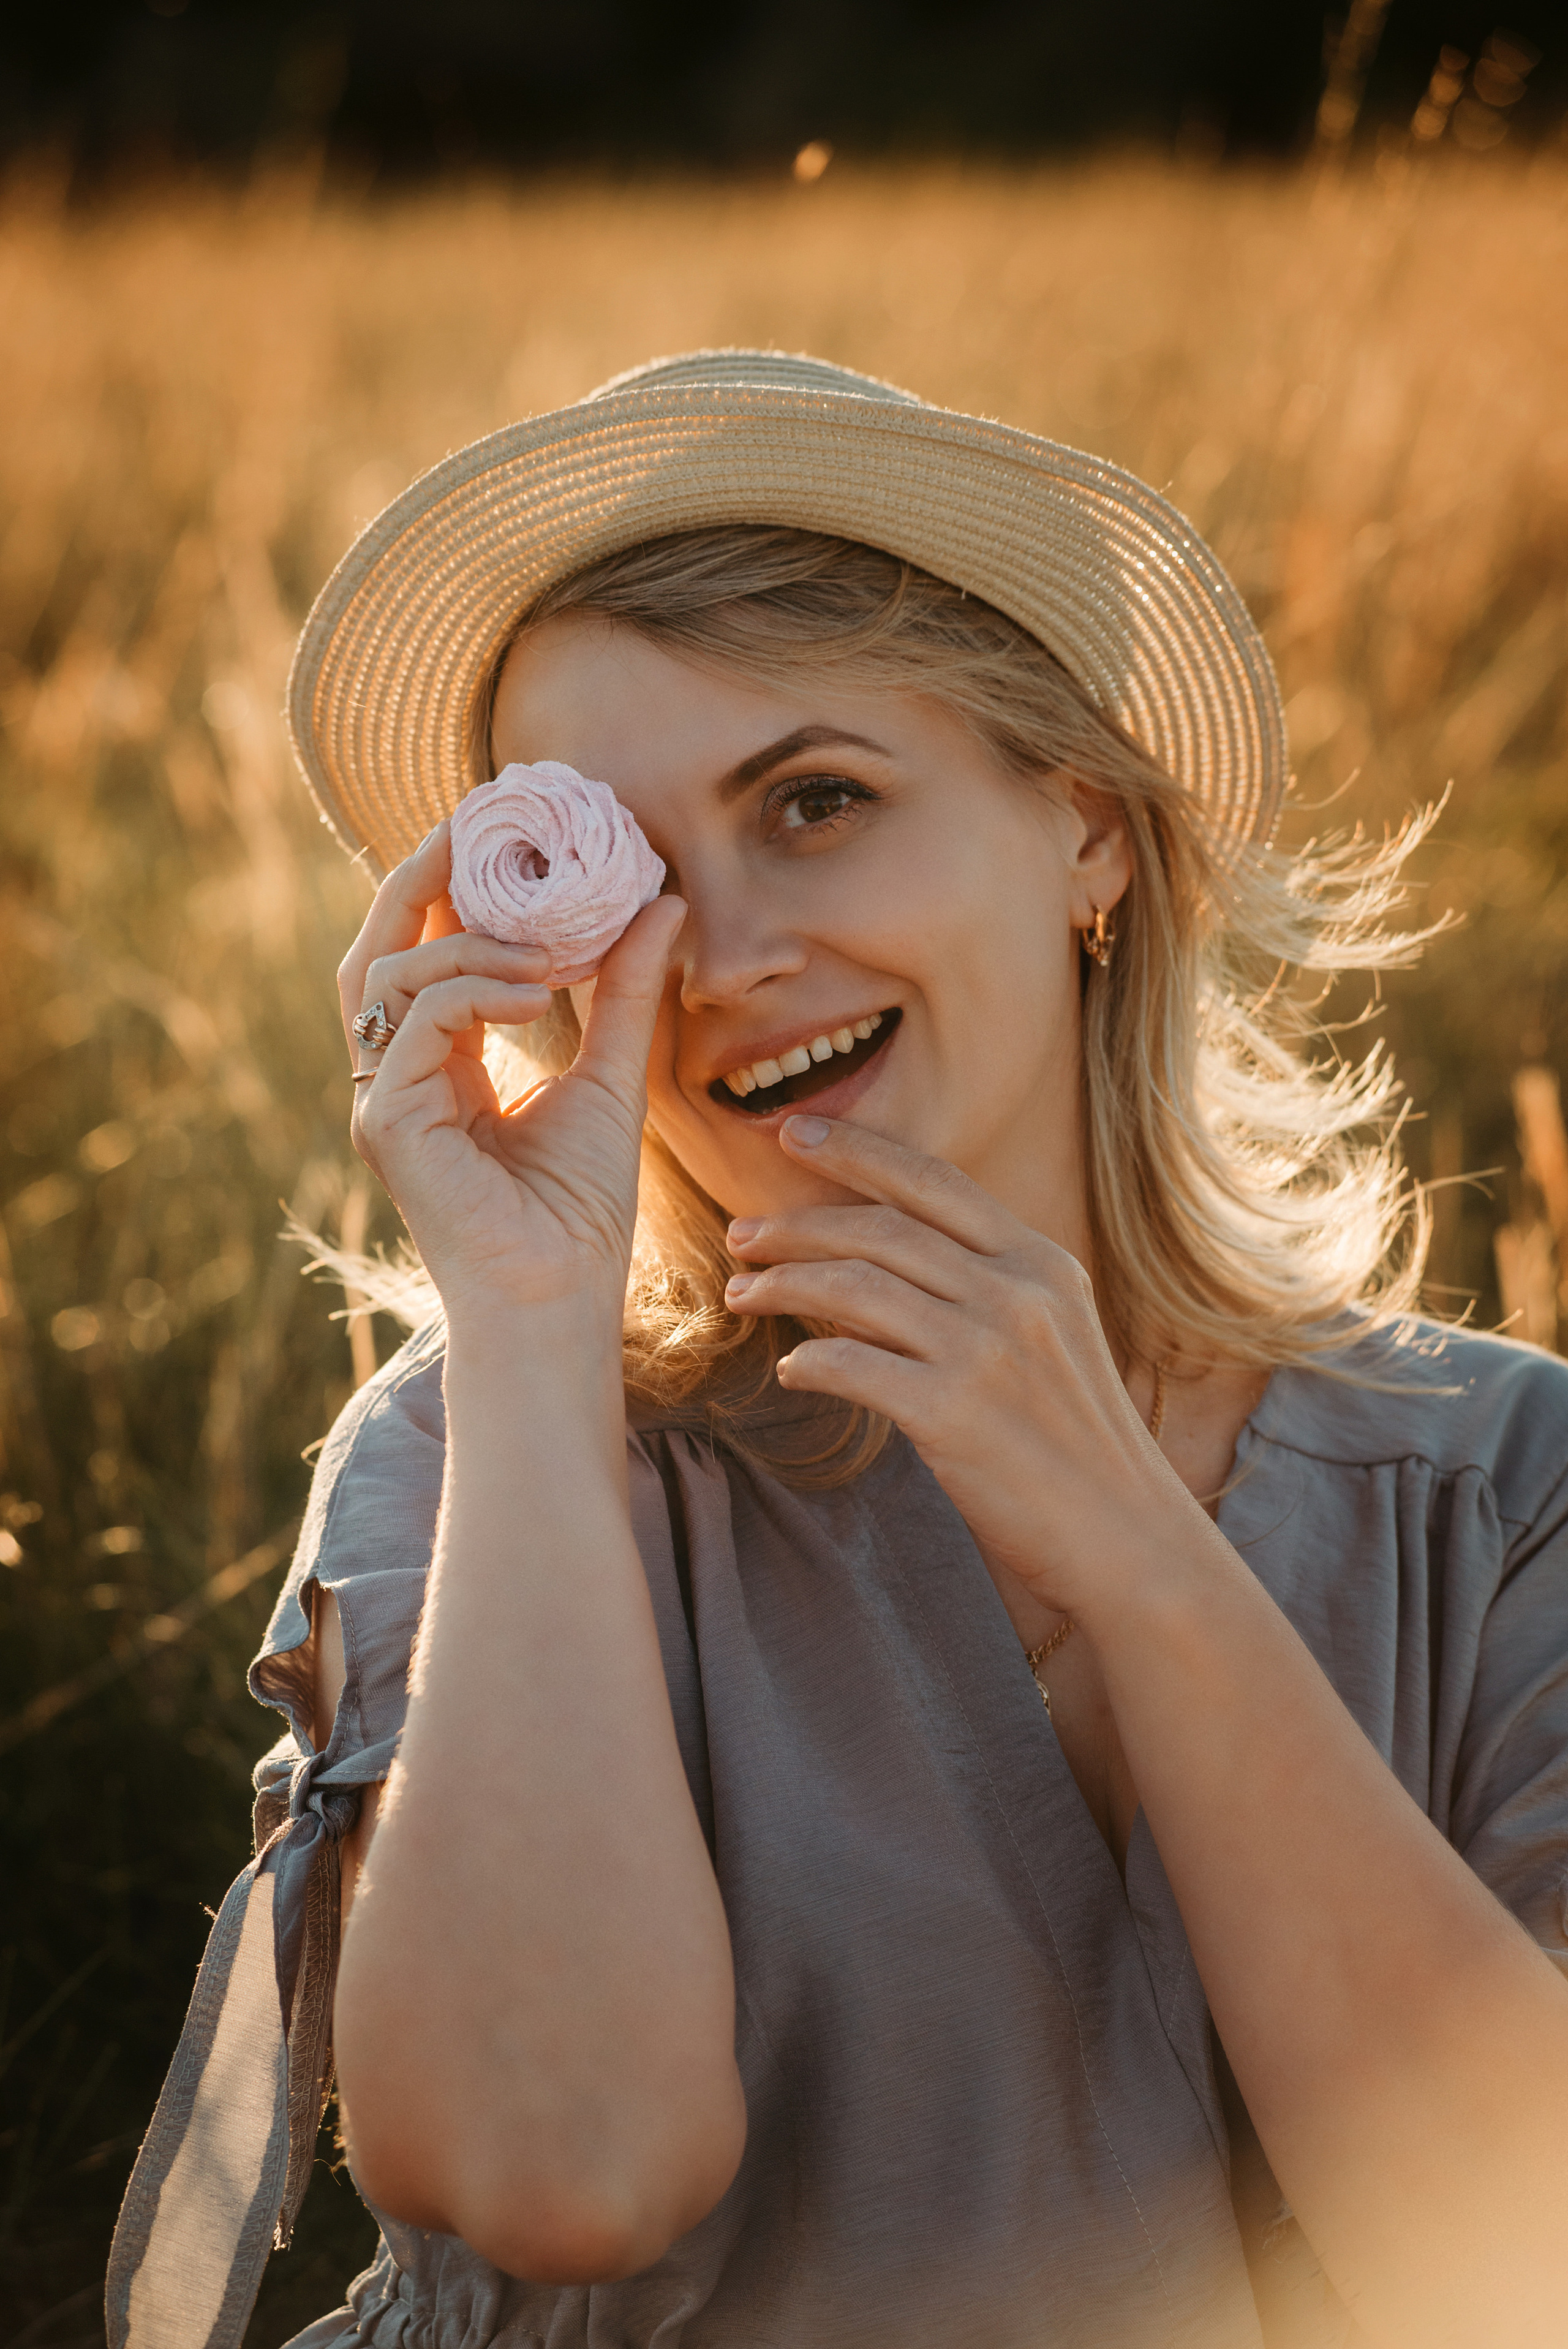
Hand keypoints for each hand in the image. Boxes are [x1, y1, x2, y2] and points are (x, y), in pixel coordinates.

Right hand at [338, 824, 685, 1329]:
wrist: (562, 1299)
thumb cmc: (580, 1211)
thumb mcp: (613, 1076)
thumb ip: (626, 991)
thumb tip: (663, 901)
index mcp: (441, 1064)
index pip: (425, 954)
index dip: (452, 888)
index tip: (501, 833)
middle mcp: (399, 1076)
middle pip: (379, 950)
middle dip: (420, 878)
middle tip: (477, 825)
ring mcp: (384, 1100)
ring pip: (389, 976)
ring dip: (471, 942)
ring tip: (549, 949)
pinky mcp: (387, 1124)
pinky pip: (415, 1022)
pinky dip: (471, 989)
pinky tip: (535, 993)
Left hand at [722, 1114, 1184, 1617]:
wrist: (1128, 1542)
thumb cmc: (1075, 1448)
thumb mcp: (1047, 1341)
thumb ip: (979, 1292)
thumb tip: (864, 1267)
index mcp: (1042, 1263)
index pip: (933, 1180)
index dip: (857, 1150)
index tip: (792, 1132)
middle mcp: (1018, 1293)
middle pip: (880, 1228)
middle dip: (796, 1223)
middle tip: (740, 1234)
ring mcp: (987, 1350)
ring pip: (854, 1288)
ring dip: (783, 1285)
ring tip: (741, 1294)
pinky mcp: (955, 1413)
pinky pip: (852, 1366)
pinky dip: (810, 1362)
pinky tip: (792, 1371)